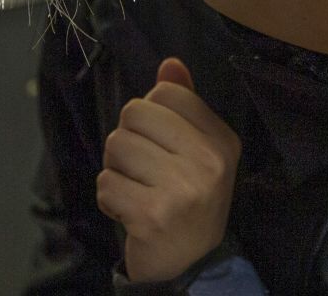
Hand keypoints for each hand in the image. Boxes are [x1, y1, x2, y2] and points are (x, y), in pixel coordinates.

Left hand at [96, 57, 241, 282]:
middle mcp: (208, 163)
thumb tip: (170, 64)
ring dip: (116, 170)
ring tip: (136, 189)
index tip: (160, 143)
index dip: (150, 115)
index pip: (166, 93)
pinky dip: (109, 198)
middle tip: (142, 168)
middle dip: (127, 140)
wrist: (189, 262)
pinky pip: (105, 183)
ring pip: (116, 146)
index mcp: (222, 140)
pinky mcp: (152, 214)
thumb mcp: (197, 150)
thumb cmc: (187, 197)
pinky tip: (129, 210)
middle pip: (134, 114)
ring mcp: (182, 189)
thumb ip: (184, 105)